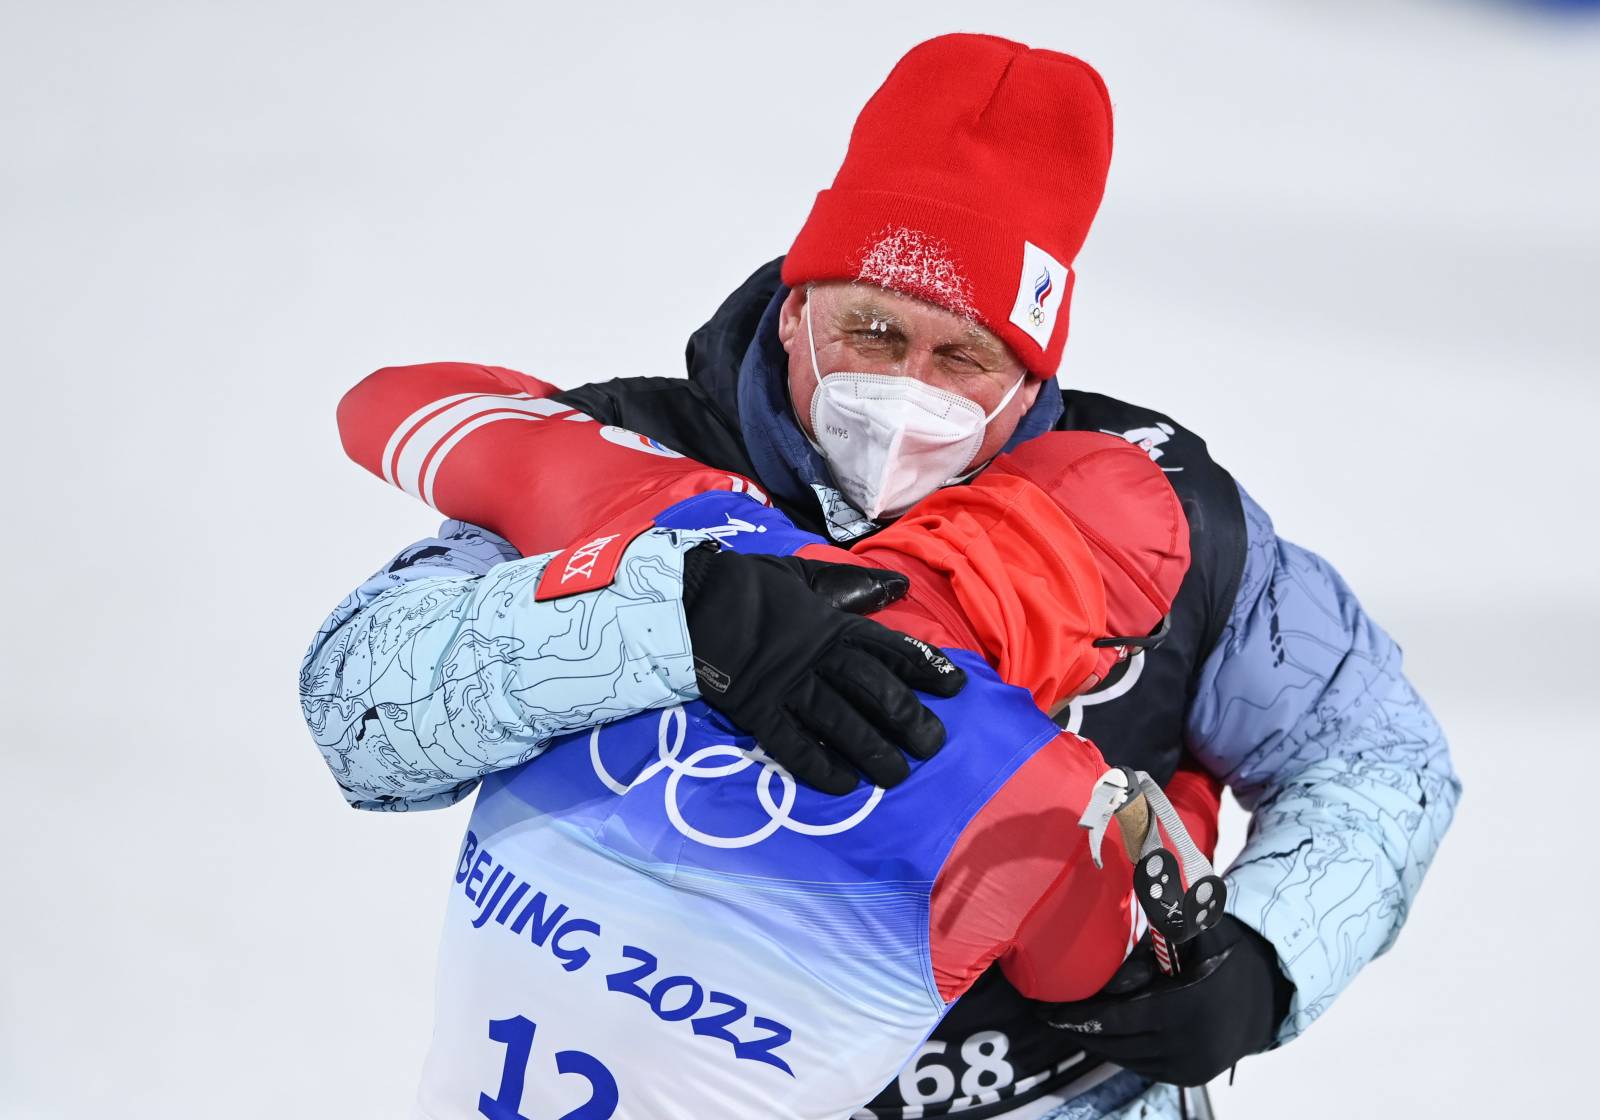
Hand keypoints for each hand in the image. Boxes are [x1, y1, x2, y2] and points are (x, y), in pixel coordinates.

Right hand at [681, 542, 966, 793]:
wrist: (691, 597)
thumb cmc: (752, 586)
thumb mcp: (806, 576)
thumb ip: (852, 587)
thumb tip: (899, 586)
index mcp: (833, 623)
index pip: (890, 648)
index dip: (925, 668)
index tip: (956, 688)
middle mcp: (817, 656)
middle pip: (873, 690)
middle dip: (907, 719)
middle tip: (932, 746)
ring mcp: (786, 684)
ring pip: (839, 721)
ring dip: (871, 750)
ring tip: (896, 775)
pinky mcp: (756, 709)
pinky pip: (791, 744)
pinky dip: (818, 766)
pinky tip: (843, 785)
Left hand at [1037, 914, 1294, 1086]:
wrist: (1264, 996)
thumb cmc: (1221, 953)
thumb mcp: (1198, 929)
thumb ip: (1168, 915)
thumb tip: (1143, 877)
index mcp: (1184, 1005)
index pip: (1114, 1019)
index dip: (1076, 1016)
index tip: (1045, 1009)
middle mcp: (1186, 1043)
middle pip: (1113, 1041)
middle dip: (1078, 1028)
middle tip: (1047, 1013)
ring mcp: (1187, 1065)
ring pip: (1124, 1056)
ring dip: (1095, 1040)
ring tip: (1068, 1021)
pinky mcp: (1187, 1076)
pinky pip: (1140, 1065)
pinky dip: (1118, 1049)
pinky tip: (1101, 1032)